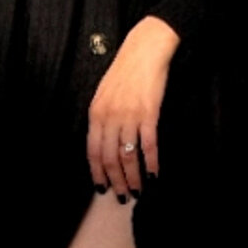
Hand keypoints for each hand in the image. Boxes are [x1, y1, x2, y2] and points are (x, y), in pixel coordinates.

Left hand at [86, 16, 178, 200]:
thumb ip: (102, 118)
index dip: (97, 173)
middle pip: (110, 158)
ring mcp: (129, 116)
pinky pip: (148, 145)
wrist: (144, 50)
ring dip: (134, 177)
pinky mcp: (149, 113)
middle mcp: (109, 117)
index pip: (92, 151)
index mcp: (96, 114)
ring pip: (128, 156)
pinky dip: (152, 162)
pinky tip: (154, 174)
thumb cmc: (125, 71)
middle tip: (123, 196)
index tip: (102, 188)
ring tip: (139, 191)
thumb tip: (104, 143)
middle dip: (116, 181)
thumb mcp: (104, 94)